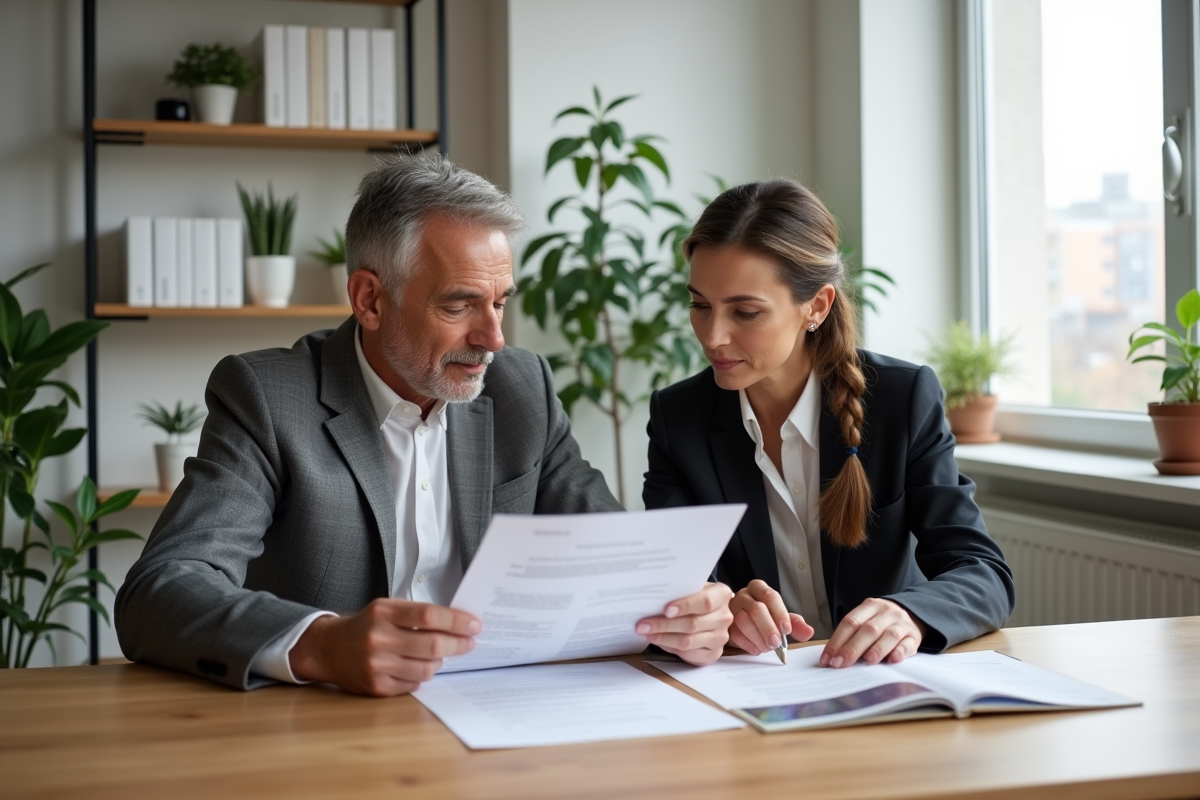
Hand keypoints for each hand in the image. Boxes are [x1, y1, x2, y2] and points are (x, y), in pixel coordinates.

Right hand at [289, 599, 481, 695]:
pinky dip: (422, 675)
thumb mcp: (386, 608)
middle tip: (470, 642)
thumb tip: (458, 621)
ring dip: (441, 661)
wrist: (329, 649)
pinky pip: (414, 683)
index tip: (474, 624)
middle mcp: (378, 639)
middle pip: (433, 644)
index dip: (457, 621)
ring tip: (442, 654)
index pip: (429, 616)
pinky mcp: (376, 687)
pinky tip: (419, 666)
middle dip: (459, 644)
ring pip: (427, 668)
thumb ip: (417, 613)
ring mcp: (377, 666)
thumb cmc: (366, 626)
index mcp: (383, 613)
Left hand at [635, 582, 734, 665]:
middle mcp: (724, 617)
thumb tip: (654, 598)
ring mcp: (720, 637)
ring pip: (688, 641)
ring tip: (647, 633)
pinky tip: (658, 641)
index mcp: (721, 595)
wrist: (711, 612)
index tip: (665, 610)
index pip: (705, 602)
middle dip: (664, 625)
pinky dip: (670, 647)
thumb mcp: (693, 588)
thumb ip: (680, 591)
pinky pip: (689, 654)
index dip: (685, 606)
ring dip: (663, 638)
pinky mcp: (713, 653)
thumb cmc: (696, 597)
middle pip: (692, 624)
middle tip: (643, 625)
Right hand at [727, 579, 814, 654]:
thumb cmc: (762, 617)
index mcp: (758, 589)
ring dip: (758, 637)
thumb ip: (794, 623)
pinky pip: (734, 633)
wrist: (737, 620)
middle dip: (768, 628)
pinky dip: (747, 644)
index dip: (779, 613)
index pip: (770, 596)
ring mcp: (731, 608)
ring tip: (767, 647)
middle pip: (756, 608)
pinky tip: (756, 649)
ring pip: (743, 620)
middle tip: (776, 643)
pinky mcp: (724, 622)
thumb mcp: (779, 617)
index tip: (786, 629)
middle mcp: (744, 595)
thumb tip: (809, 632)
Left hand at [820, 597, 924, 667]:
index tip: (827, 659)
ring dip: (877, 649)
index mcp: (870, 606)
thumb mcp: (867, 620)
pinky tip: (893, 659)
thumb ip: (853, 635)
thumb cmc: (882, 622)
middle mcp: (886, 612)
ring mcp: (902, 623)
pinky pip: (908, 643)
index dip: (837, 641)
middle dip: (852, 648)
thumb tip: (834, 657)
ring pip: (890, 635)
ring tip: (867, 661)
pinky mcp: (915, 636)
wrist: (913, 614)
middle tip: (840, 664)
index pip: (850, 622)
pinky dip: (900, 651)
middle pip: (868, 629)